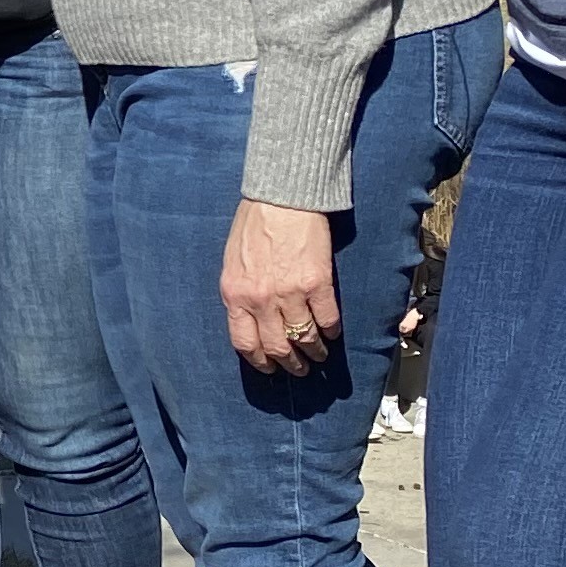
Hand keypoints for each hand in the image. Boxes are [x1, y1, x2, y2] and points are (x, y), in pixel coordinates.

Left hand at [219, 199, 339, 369]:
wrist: (281, 197)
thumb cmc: (255, 223)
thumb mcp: (233, 262)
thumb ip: (240, 291)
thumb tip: (249, 318)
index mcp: (235, 294)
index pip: (244, 342)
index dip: (259, 360)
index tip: (269, 367)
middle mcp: (260, 299)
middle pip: (276, 347)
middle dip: (289, 364)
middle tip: (299, 368)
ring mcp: (289, 293)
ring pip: (304, 338)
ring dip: (313, 352)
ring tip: (319, 356)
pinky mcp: (317, 284)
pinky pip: (327, 320)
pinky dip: (331, 331)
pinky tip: (332, 334)